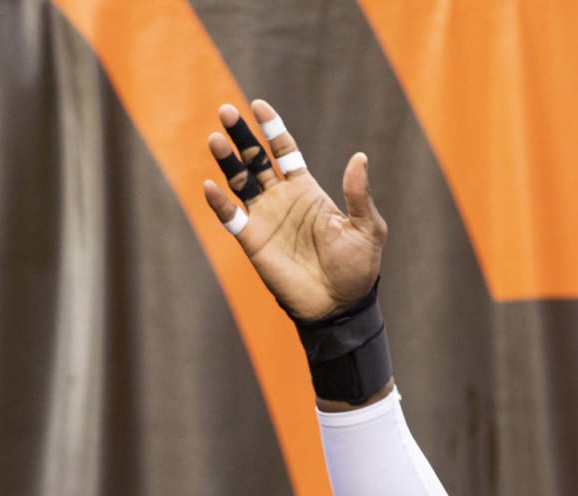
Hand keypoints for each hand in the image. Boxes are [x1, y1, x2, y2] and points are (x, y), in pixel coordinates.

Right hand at [200, 99, 383, 321]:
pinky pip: (231, 218)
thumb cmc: (356, 268)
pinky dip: (219, 203)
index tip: (258, 106)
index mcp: (306, 190)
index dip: (272, 128)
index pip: (284, 151)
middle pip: (255, 159)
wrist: (338, 306)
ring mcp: (265, 218)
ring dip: (226, 161)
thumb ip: (358, 194)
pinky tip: (210, 186)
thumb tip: (359, 158)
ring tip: (214, 139)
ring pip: (239, 182)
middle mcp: (281, 199)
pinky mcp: (253, 241)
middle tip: (226, 112)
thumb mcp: (367, 228)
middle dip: (241, 136)